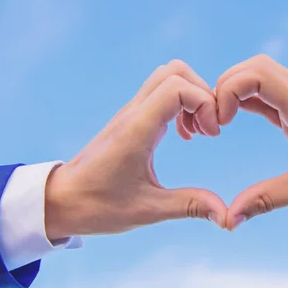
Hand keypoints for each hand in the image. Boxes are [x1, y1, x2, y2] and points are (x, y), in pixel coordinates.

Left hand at [44, 60, 226, 238]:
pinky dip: (181, 105)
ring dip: (192, 97)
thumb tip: (227, 216)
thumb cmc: (97, 207)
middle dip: (203, 94)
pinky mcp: (130, 120)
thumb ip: (190, 206)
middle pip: (175, 71)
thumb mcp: (147, 211)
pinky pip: (160, 94)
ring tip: (199, 131)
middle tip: (209, 129)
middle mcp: (133, 114)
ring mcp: (130, 113)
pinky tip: (185, 135)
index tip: (211, 135)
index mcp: (136, 130)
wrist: (61, 201)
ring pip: (167, 77)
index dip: (204, 103)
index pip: (177, 87)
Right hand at [213, 55, 287, 229]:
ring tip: (220, 121)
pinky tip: (232, 120)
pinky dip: (246, 102)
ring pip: (262, 77)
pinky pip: (268, 97)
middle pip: (256, 66)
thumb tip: (228, 219)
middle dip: (226, 85)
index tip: (221, 124)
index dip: (229, 91)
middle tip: (215, 120)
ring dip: (235, 91)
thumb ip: (265, 200)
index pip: (257, 74)